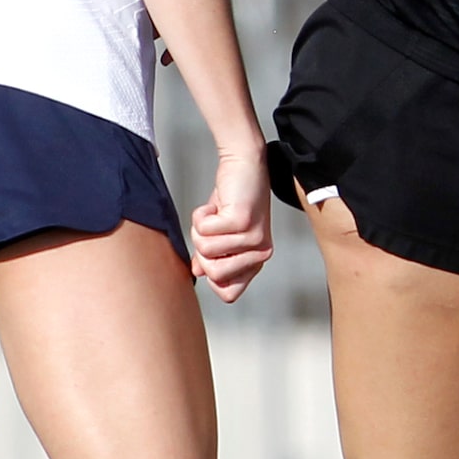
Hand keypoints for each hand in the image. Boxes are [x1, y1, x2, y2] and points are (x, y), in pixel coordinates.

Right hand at [191, 148, 273, 303]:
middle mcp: (260, 252)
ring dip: (200, 229)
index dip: (211, 276)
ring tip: (214, 214)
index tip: (210, 255)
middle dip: (202, 251)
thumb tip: (198, 272)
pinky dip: (201, 215)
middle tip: (211, 230)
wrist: (243, 165)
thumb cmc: (232, 198)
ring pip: (206, 251)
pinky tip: (216, 206)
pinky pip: (205, 230)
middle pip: (215, 275)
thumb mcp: (220, 232)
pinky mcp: (243, 221)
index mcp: (256, 260)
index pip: (229, 294)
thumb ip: (210, 256)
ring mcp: (253, 237)